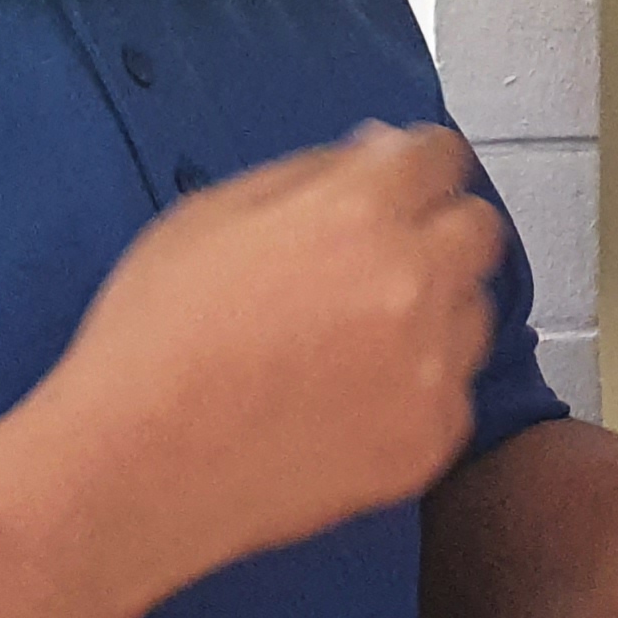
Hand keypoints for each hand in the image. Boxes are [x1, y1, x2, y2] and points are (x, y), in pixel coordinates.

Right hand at [34, 122, 504, 592]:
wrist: (139, 466)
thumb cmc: (154, 338)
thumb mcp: (210, 215)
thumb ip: (308, 172)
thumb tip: (377, 151)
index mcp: (357, 213)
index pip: (440, 156)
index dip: (417, 164)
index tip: (405, 180)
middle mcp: (414, 283)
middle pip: (478, 228)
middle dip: (438, 228)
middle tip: (379, 259)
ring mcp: (431, 368)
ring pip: (474, 311)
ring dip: (435, 308)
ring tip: (352, 339)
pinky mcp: (431, 438)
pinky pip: (454, 390)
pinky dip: (419, 386)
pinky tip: (350, 398)